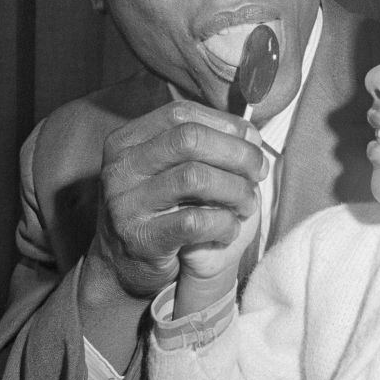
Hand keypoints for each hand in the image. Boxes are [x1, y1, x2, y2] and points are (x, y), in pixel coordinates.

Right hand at [92, 100, 265, 298]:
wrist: (125, 265)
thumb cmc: (161, 210)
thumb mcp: (171, 170)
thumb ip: (205, 147)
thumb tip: (252, 136)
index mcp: (127, 141)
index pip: (181, 113)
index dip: (225, 124)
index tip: (253, 142)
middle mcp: (121, 167)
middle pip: (189, 139)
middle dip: (236, 153)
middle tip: (258, 172)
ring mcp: (126, 203)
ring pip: (195, 177)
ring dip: (235, 189)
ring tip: (247, 204)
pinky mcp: (141, 238)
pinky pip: (195, 221)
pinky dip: (224, 223)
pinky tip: (230, 229)